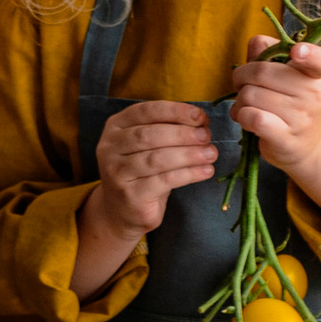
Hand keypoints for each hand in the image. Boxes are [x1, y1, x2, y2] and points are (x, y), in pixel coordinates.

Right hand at [94, 96, 217, 238]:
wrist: (123, 210)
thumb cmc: (142, 171)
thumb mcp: (149, 145)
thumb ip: (168, 129)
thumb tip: (202, 124)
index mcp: (116, 126)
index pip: (146, 111)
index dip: (175, 111)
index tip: (200, 116)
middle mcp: (110, 147)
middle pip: (149, 135)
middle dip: (182, 133)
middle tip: (206, 136)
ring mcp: (117, 173)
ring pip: (157, 159)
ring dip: (189, 154)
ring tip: (211, 153)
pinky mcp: (130, 195)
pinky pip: (164, 181)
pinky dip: (189, 174)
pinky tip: (205, 171)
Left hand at [230, 43, 320, 218]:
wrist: (306, 146)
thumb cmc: (290, 103)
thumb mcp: (287, 75)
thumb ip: (270, 52)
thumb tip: (257, 44)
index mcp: (316, 74)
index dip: (310, 53)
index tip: (297, 52)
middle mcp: (314, 94)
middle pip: (260, 72)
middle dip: (241, 77)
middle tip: (244, 85)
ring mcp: (301, 117)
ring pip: (250, 95)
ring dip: (238, 100)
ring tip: (246, 106)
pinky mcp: (285, 138)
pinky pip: (252, 117)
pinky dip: (240, 115)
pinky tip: (245, 118)